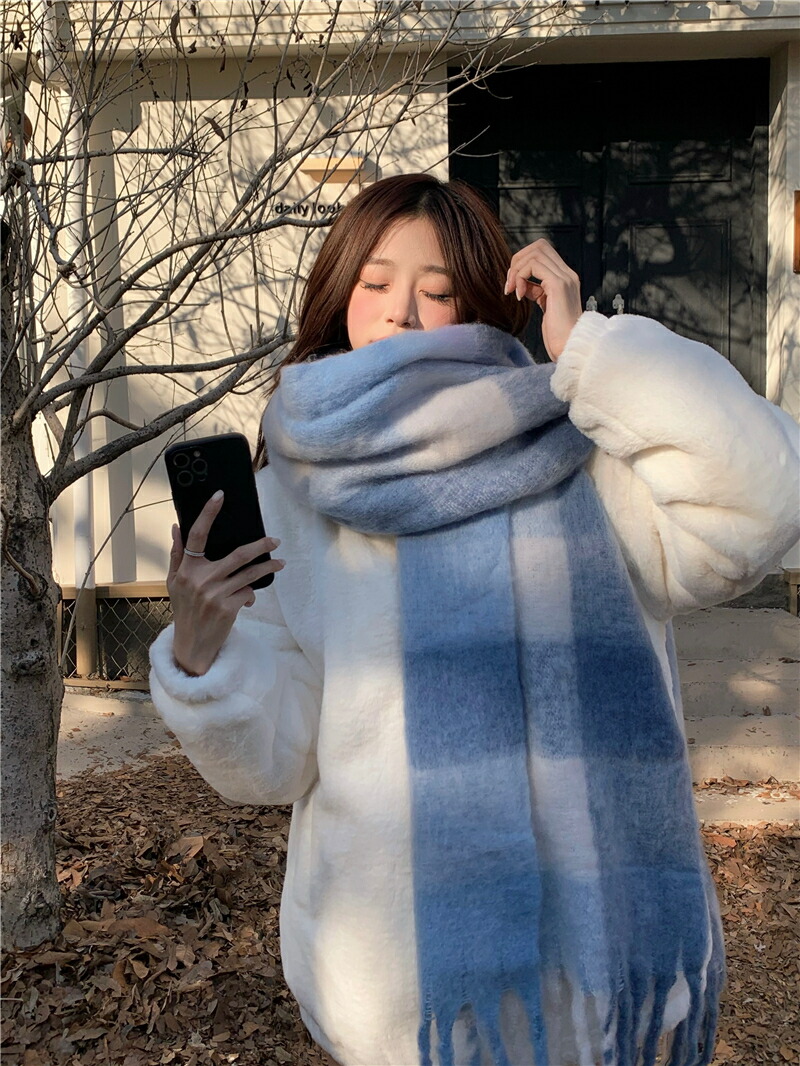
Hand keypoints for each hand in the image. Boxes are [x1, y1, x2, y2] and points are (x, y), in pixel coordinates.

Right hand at [167, 491, 284, 675]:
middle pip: (237, 555)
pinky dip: (250, 595)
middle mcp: (200, 580)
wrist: (192, 645)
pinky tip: (247, 600)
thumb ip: (177, 555)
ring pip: (249, 575)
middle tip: (275, 540)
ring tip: (280, 562)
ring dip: (268, 567)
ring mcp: (215, 594)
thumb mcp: (174, 583)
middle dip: (260, 546)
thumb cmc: (184, 610)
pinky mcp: (228, 609)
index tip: (219, 496)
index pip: (196, 535)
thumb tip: (176, 526)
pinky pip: (248, 593)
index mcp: (186, 570)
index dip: (208, 514)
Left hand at [504, 238, 581, 361]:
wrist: (570, 348)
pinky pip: (534, 265)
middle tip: (510, 285)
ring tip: (512, 291)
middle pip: (539, 246)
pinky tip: (519, 295)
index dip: (523, 261)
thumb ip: (536, 291)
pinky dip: (520, 277)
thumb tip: (522, 283)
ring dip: (516, 270)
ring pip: (535, 253)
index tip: (514, 284)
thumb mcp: (545, 307)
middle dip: (517, 261)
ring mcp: (565, 278)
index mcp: (565, 278)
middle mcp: (568, 274)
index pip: (543, 252)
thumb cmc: (559, 335)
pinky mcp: (558, 285)